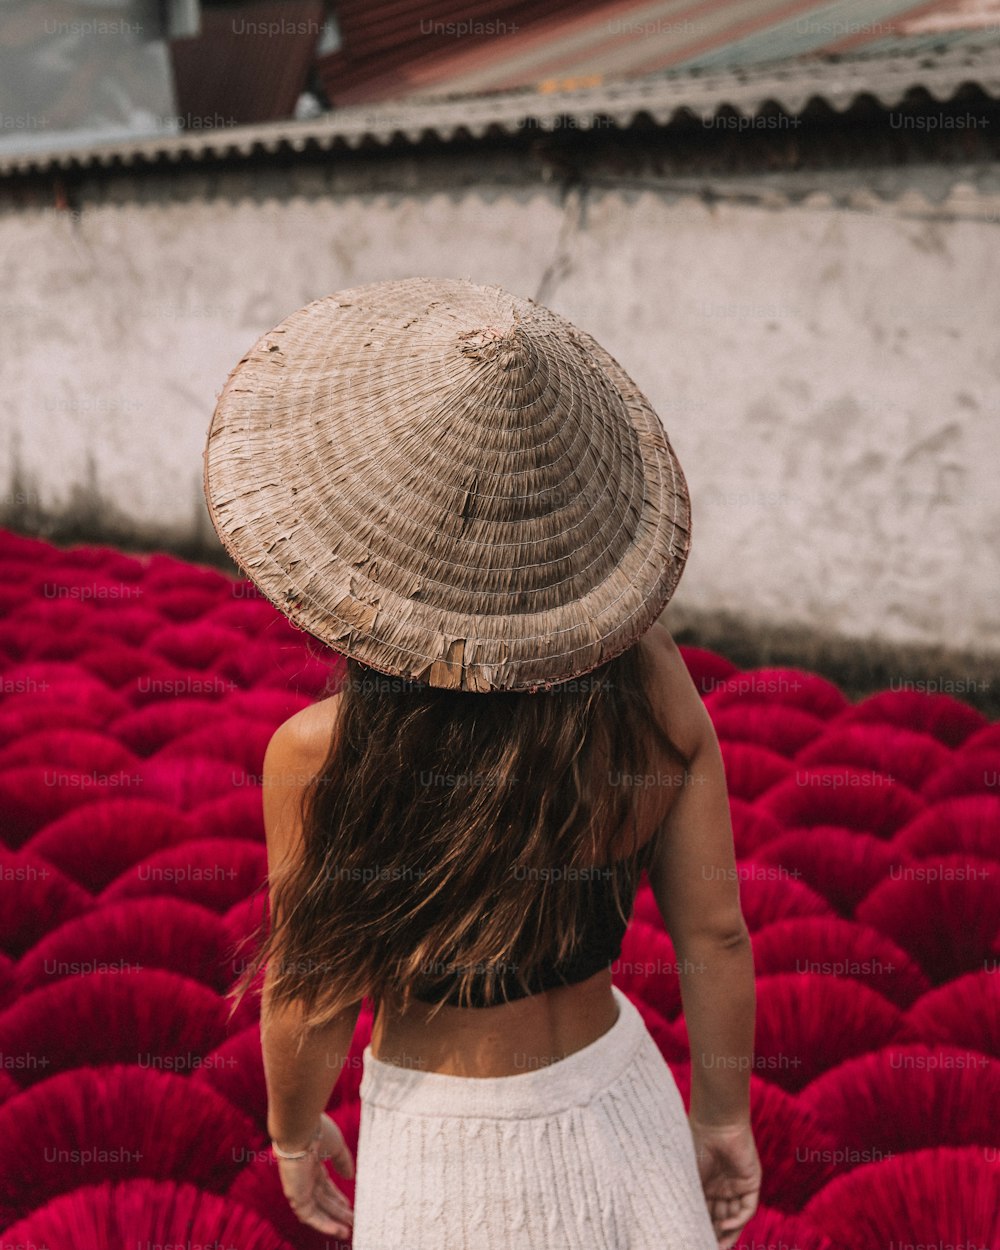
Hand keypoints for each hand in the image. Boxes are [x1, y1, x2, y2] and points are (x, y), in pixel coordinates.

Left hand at [274, 1111, 354, 1238]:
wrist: (298, 1127)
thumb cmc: (317, 1131)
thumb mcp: (336, 1146)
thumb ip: (343, 1161)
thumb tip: (350, 1177)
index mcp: (311, 1163)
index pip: (324, 1185)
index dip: (337, 1196)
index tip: (349, 1205)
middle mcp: (303, 1176)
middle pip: (322, 1199)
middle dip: (337, 1211)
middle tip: (352, 1221)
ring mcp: (298, 1186)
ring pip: (316, 1210)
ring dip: (331, 1222)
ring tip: (347, 1232)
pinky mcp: (295, 1195)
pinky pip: (309, 1215)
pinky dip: (323, 1224)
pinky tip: (337, 1230)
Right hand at [688, 1116, 760, 1249]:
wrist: (715, 1123)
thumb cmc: (695, 1144)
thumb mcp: (689, 1176)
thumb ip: (690, 1198)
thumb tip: (683, 1222)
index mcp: (706, 1183)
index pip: (706, 1211)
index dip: (702, 1226)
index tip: (693, 1239)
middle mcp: (722, 1186)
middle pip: (720, 1218)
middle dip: (714, 1234)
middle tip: (706, 1246)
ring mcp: (736, 1185)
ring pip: (734, 1217)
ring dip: (727, 1233)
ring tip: (717, 1246)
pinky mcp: (750, 1183)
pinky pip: (746, 1208)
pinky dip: (737, 1220)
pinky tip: (724, 1227)